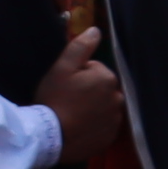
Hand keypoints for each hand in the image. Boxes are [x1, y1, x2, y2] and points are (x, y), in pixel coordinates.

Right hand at [36, 30, 125, 161]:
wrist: (49, 137)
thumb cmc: (55, 99)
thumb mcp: (62, 68)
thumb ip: (80, 47)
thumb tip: (96, 30)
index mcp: (108, 78)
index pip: (94, 70)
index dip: (78, 76)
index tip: (65, 86)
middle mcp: (117, 98)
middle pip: (101, 89)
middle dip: (88, 91)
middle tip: (67, 101)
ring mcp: (115, 120)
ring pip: (103, 107)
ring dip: (92, 109)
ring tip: (72, 116)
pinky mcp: (110, 137)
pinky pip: (103, 126)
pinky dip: (94, 126)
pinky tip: (78, 129)